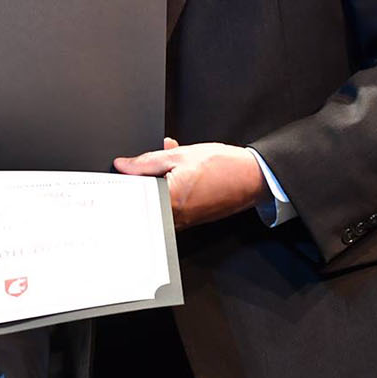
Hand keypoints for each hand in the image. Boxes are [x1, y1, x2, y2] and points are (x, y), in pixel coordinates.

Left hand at [114, 138, 268, 229]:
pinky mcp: (192, 221)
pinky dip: (170, 191)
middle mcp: (175, 218)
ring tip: (170, 171)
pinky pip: (172, 207)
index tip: (123, 175)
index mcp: (168, 201)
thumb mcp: (180, 155)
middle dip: (142, 184)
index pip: (132, 198)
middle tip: (150, 169)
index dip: (124, 184)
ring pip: (158, 205)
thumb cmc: (224, 166)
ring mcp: (184, 222)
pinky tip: (178, 176)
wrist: (253, 177)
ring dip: (158, 187)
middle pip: (144, 203)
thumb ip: (146, 161)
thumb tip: (123, 165)